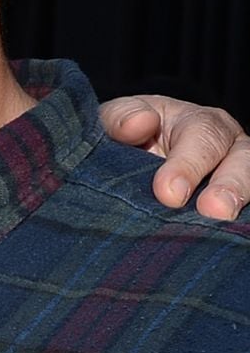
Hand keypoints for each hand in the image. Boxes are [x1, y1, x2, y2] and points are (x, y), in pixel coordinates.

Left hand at [101, 96, 248, 219]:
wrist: (127, 162)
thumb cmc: (126, 136)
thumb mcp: (116, 119)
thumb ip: (121, 117)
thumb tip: (140, 122)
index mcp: (199, 123)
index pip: (203, 136)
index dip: (188, 165)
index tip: (168, 193)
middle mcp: (227, 147)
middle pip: (241, 161)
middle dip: (229, 186)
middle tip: (213, 210)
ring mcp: (236, 176)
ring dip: (238, 202)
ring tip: (221, 222)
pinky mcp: (234, 202)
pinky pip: (242, 212)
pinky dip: (235, 224)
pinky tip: (220, 235)